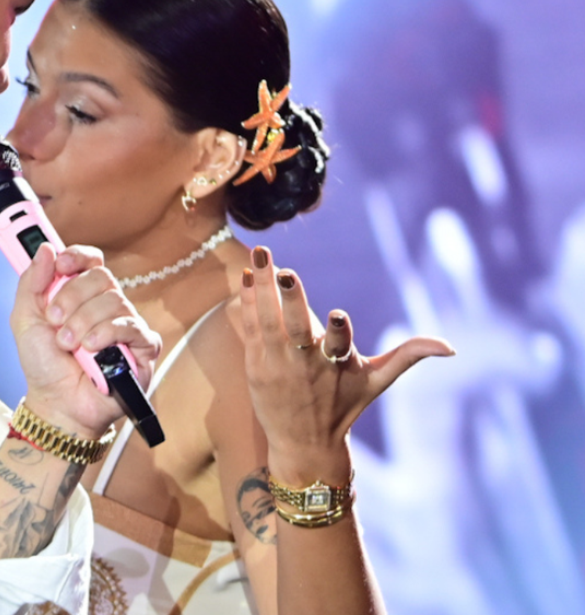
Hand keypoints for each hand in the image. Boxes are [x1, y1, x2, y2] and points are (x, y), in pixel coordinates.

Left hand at [10, 244, 160, 438]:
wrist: (56, 403)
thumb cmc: (43, 364)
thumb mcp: (25, 319)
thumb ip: (31, 282)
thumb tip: (46, 248)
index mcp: (81, 295)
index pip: (91, 261)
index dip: (78, 257)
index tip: (62, 265)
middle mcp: (106, 306)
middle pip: (102, 277)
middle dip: (73, 298)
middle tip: (56, 322)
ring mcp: (125, 325)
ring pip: (115, 301)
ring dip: (84, 322)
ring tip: (69, 345)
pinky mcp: (142, 348)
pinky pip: (134, 327)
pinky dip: (108, 334)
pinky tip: (92, 349)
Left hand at [240, 245, 454, 482]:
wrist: (303, 443)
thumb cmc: (344, 405)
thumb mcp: (377, 381)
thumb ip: (408, 356)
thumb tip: (451, 348)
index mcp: (337, 365)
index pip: (339, 344)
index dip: (339, 330)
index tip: (336, 314)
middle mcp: (305, 364)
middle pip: (296, 327)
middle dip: (291, 299)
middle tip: (284, 271)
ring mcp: (277, 364)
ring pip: (267, 321)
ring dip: (261, 288)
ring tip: (259, 256)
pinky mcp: (256, 365)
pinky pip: (250, 328)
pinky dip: (247, 302)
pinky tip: (246, 275)